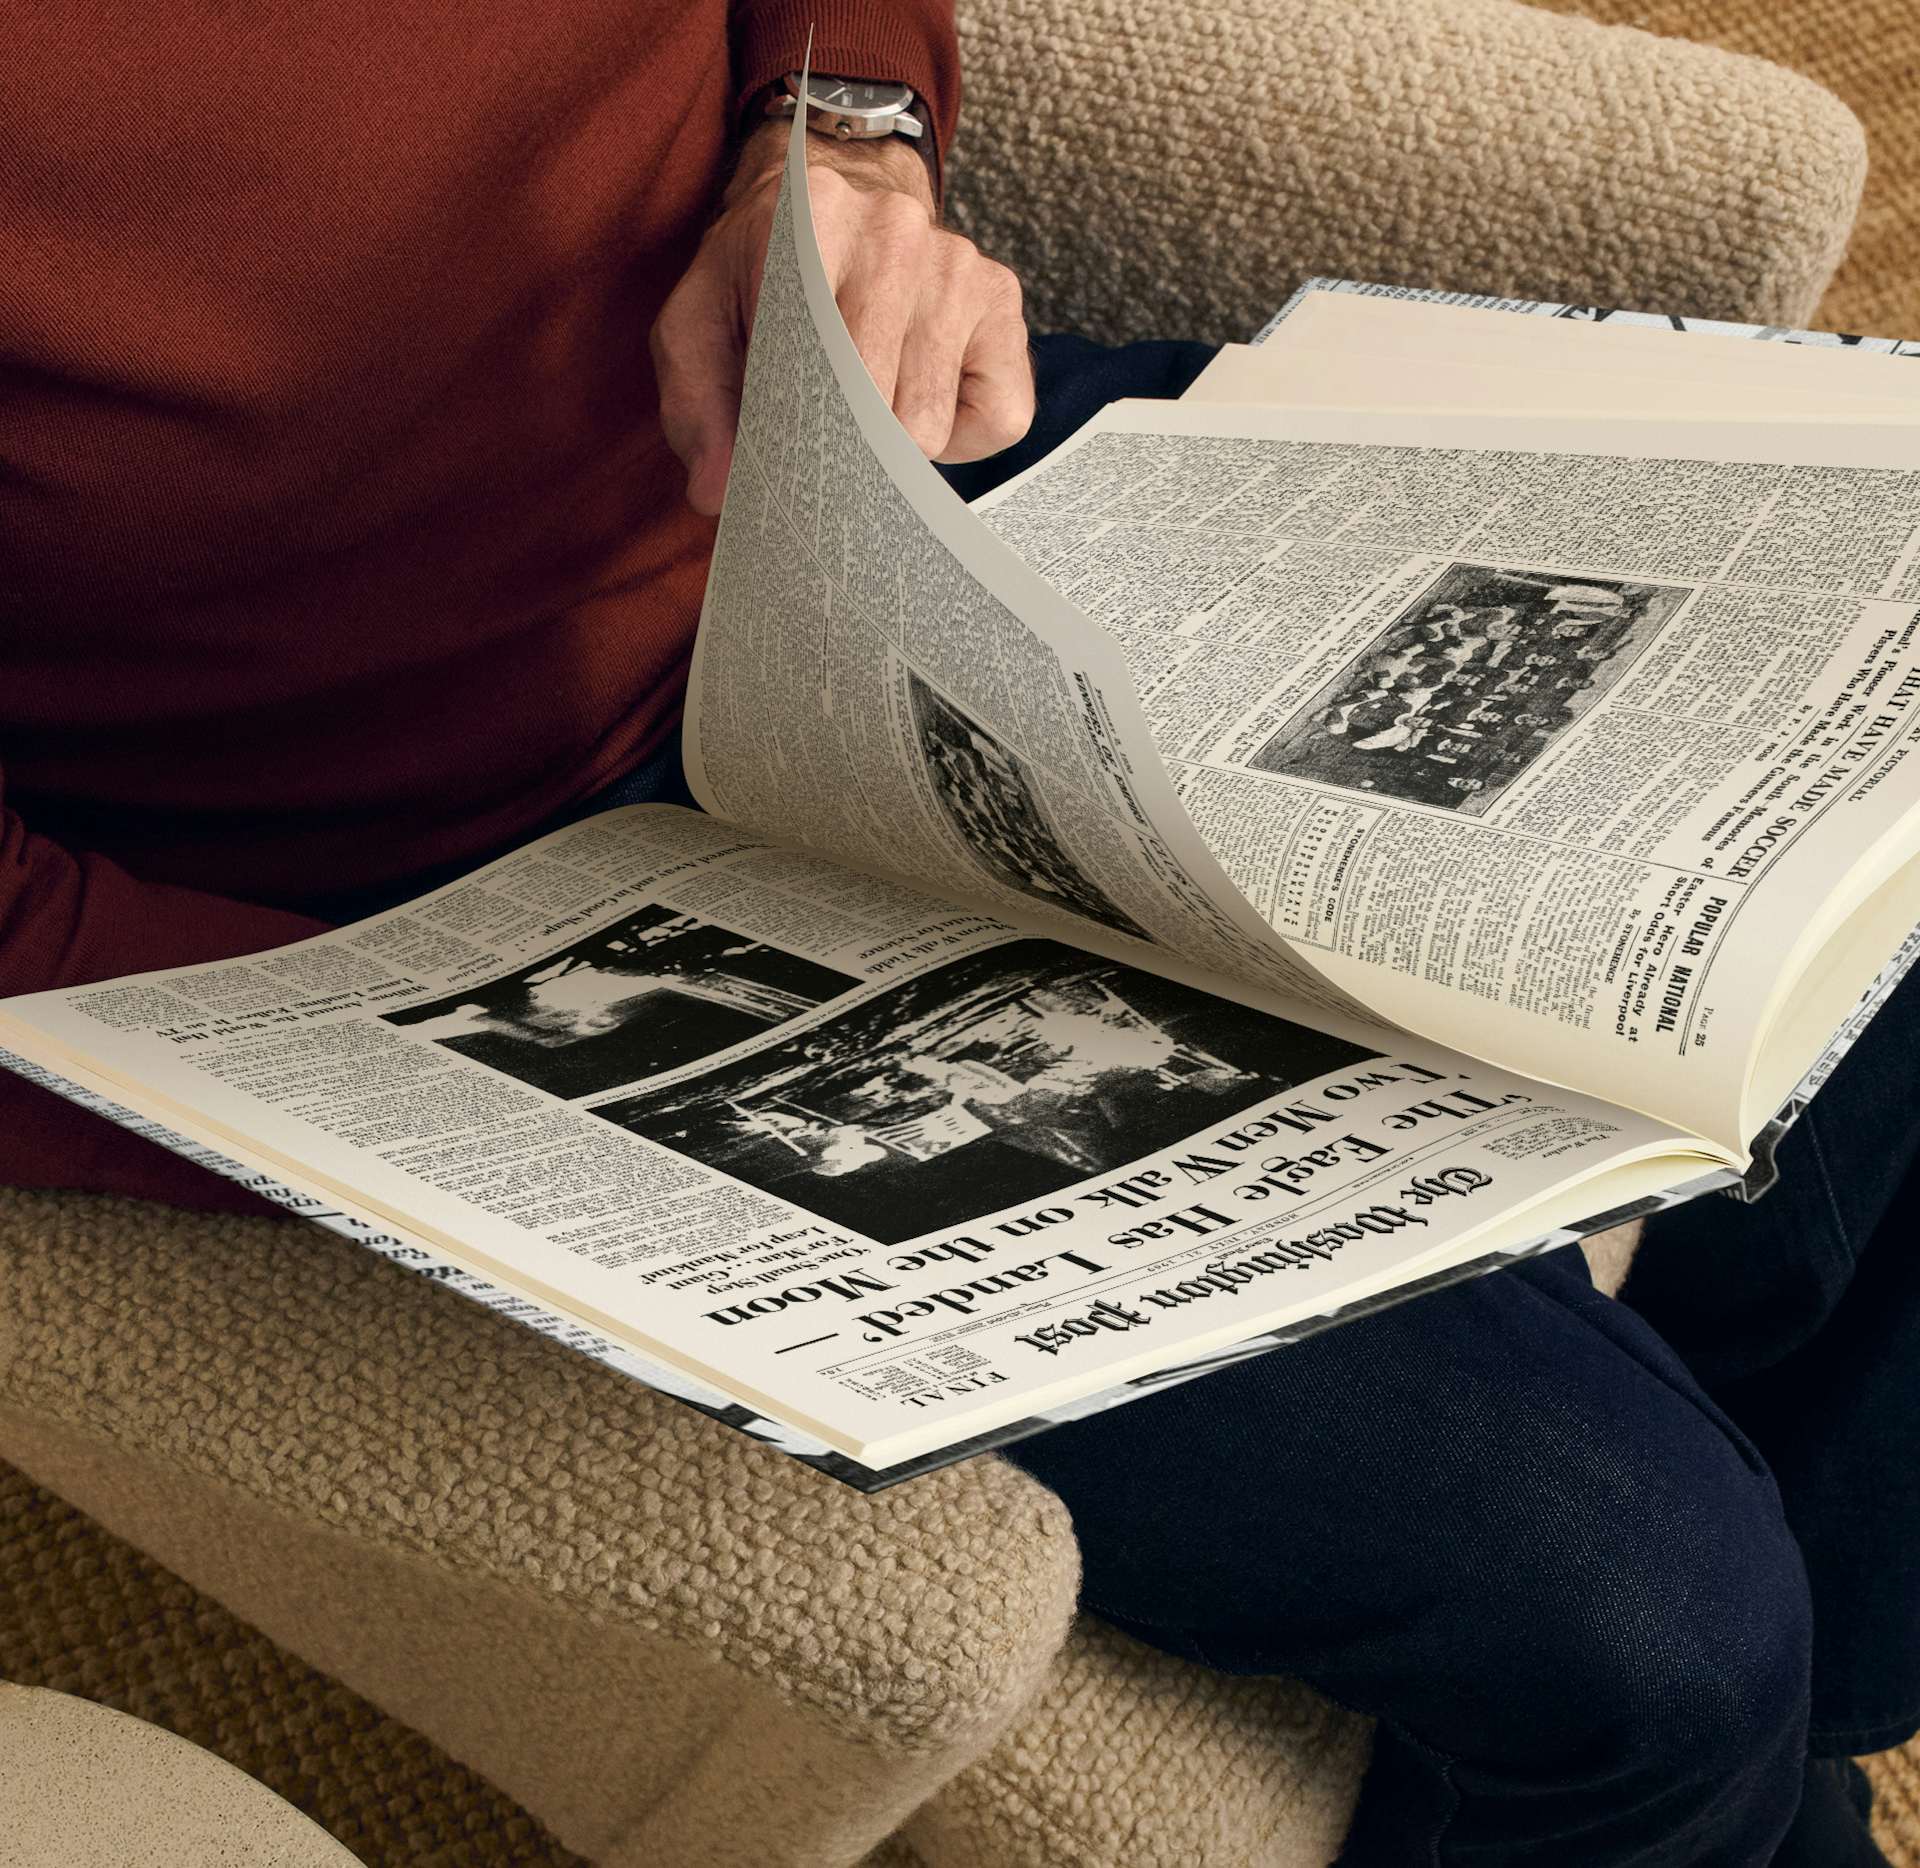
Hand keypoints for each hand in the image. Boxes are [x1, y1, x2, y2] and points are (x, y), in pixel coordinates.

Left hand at [651, 121, 1034, 514]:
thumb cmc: (766, 275)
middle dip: (842, 447)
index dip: (793, 439)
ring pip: (928, 426)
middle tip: (821, 434)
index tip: (781, 461)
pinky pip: (998, 418)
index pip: (807, 374)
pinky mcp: (1003, 299)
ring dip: (895, 438)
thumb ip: (695, 401)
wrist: (843, 193)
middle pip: (873, 414)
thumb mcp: (700, 319)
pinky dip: (961, 436)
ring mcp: (959, 264)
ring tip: (869, 398)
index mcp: (812, 222)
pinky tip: (922, 395)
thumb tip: (715, 492)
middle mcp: (896, 232)